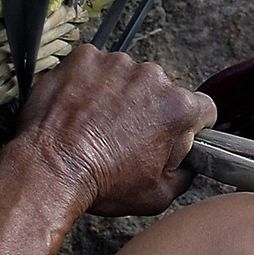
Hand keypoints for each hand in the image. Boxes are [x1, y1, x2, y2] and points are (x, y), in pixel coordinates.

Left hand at [13, 45, 217, 216]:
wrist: (50, 170)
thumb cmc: (102, 184)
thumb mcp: (159, 196)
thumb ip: (185, 174)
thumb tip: (189, 164)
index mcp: (178, 108)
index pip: (203, 109)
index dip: (191, 126)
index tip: (171, 135)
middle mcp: (152, 77)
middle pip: (161, 91)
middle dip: (149, 110)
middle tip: (124, 137)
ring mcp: (116, 63)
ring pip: (127, 77)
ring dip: (118, 95)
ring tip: (96, 124)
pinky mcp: (84, 58)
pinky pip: (95, 67)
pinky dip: (89, 83)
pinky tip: (80, 109)